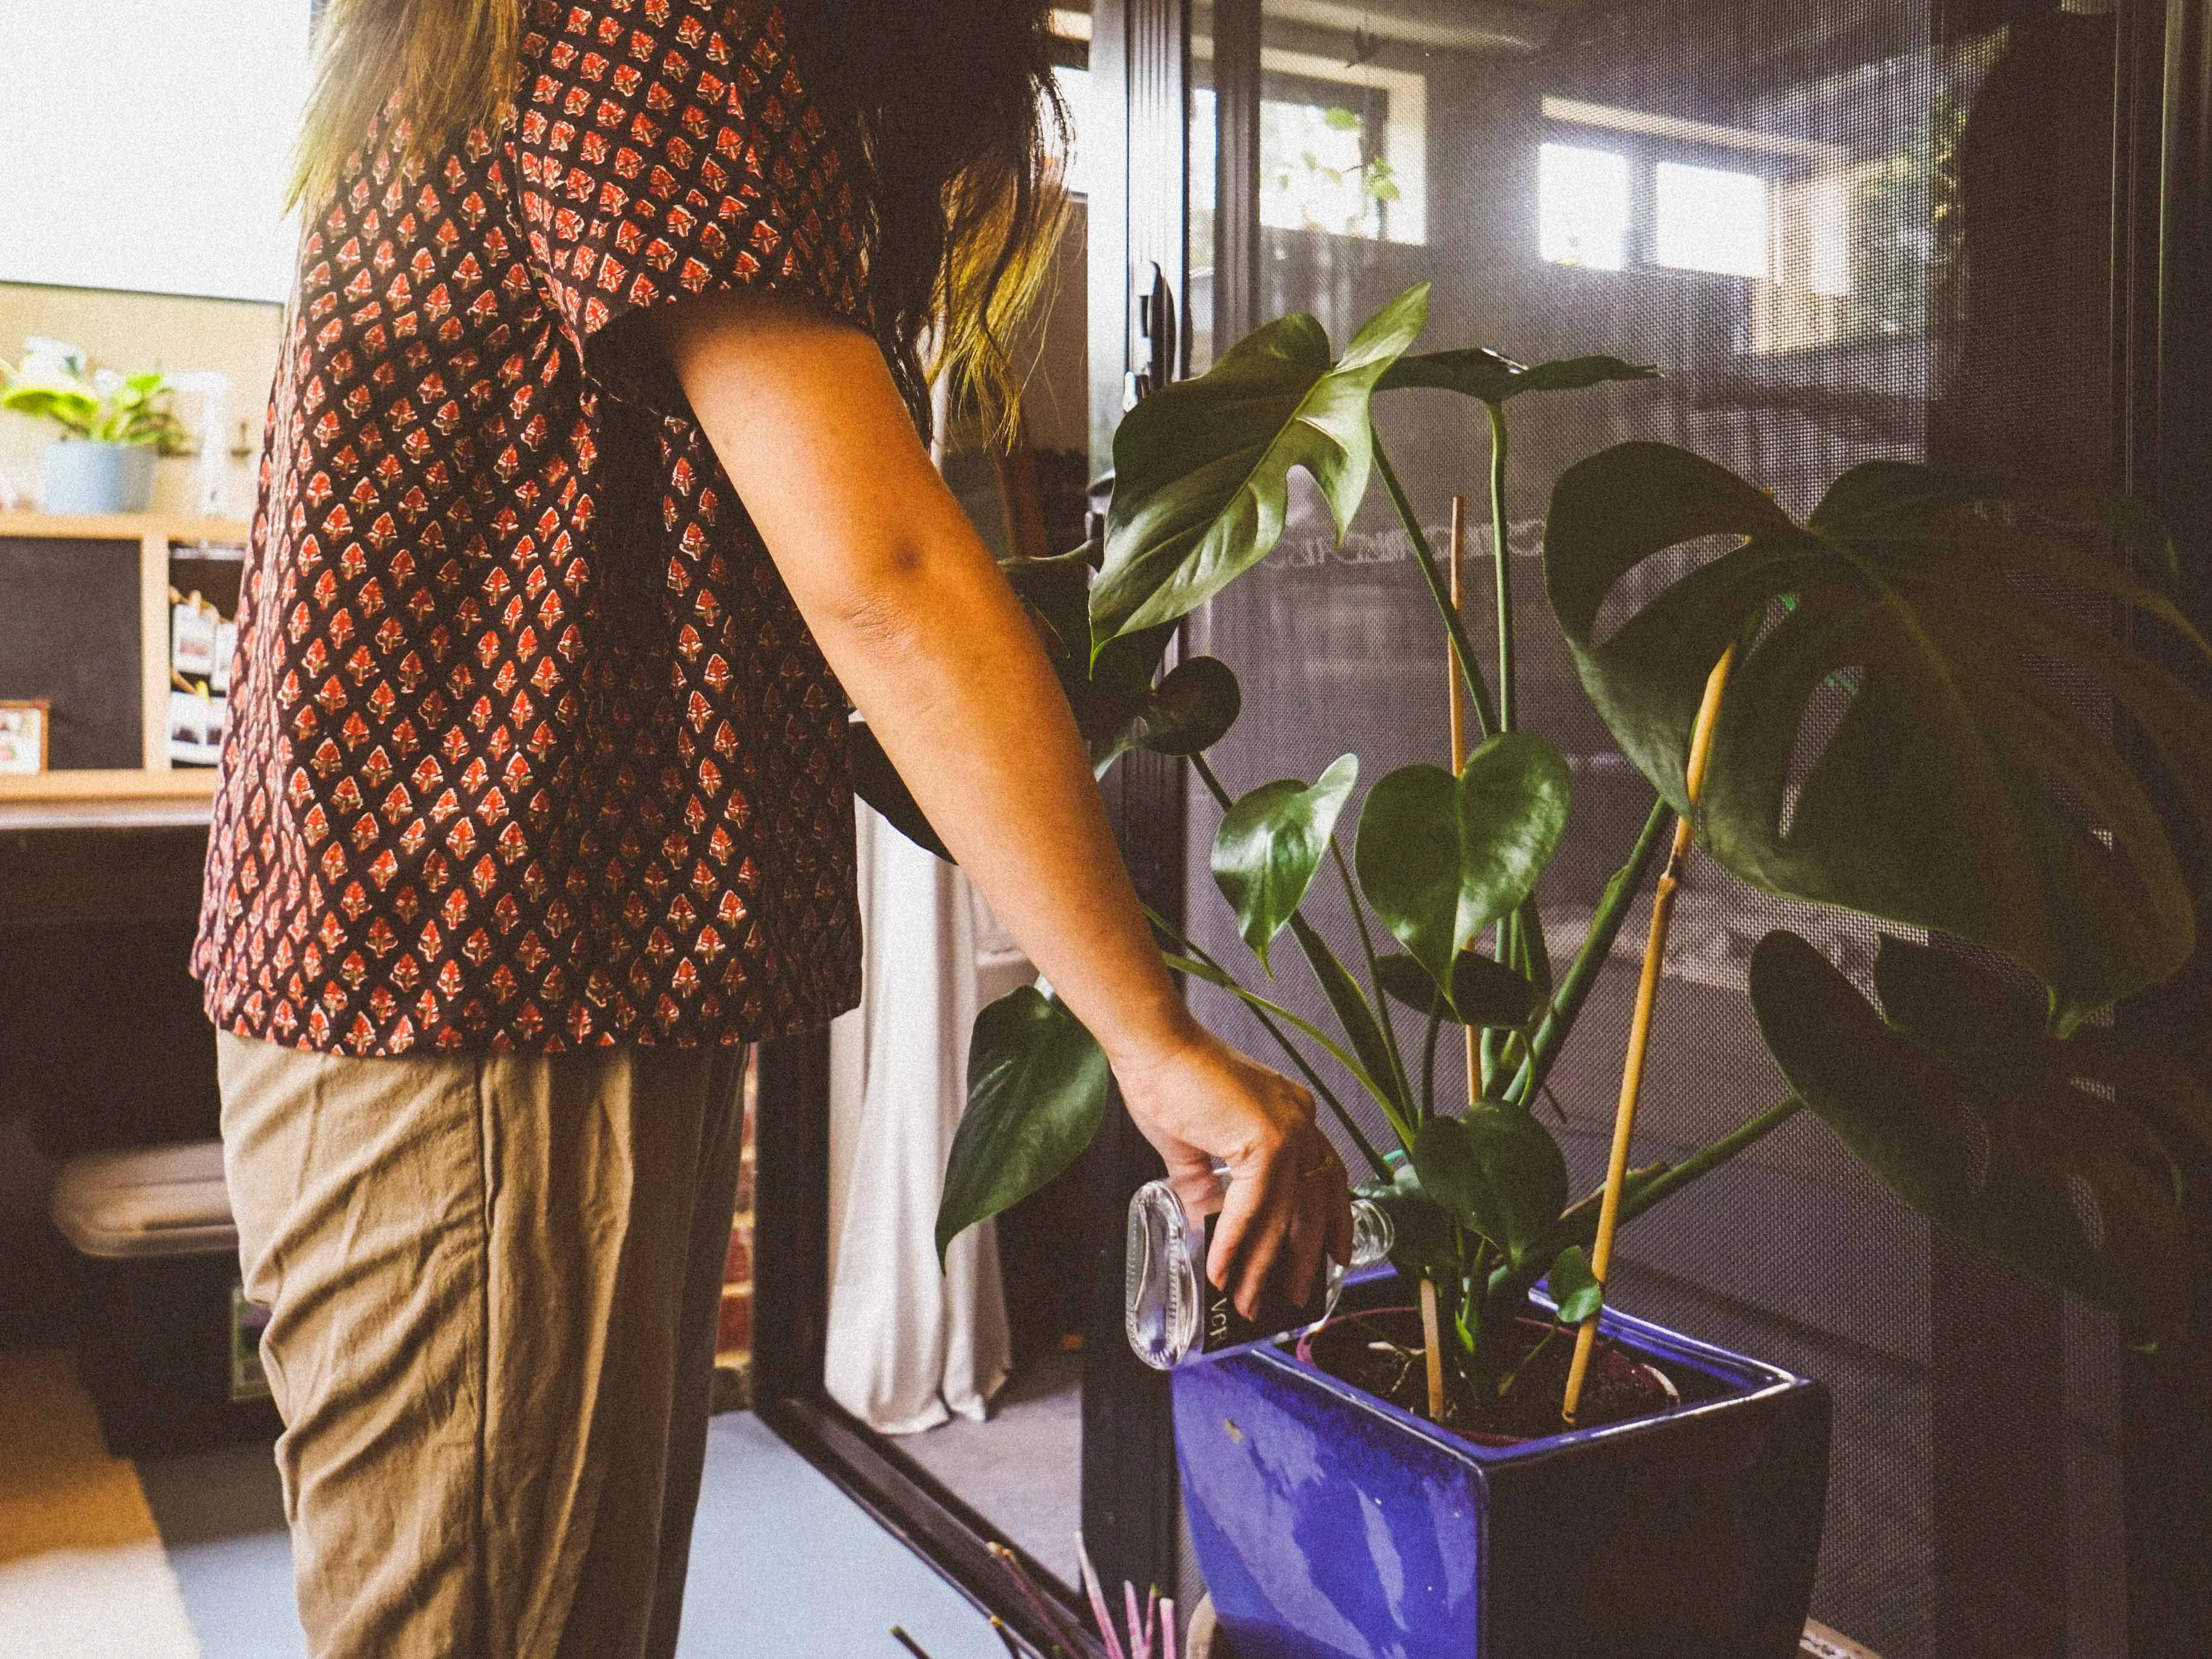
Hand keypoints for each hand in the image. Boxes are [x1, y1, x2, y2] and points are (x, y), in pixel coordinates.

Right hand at [1113, 1021, 1355, 1320]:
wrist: (1152, 1046)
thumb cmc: (1168, 1081)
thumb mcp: (1193, 1145)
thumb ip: (1206, 1184)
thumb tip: (1203, 1220)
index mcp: (1292, 1114)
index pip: (1326, 1176)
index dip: (1333, 1220)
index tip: (1335, 1255)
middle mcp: (1300, 1120)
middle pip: (1316, 1202)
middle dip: (1308, 1256)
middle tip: (1299, 1295)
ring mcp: (1288, 1128)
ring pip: (1285, 1213)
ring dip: (1264, 1263)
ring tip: (1249, 1300)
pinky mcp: (1266, 1139)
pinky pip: (1253, 1207)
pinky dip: (1236, 1243)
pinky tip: (1222, 1270)